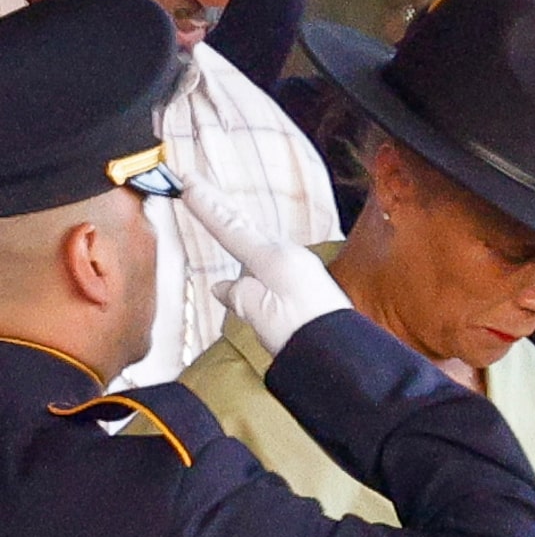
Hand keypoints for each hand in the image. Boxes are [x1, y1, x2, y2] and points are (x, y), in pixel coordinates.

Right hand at [177, 179, 351, 356]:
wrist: (345, 355)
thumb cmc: (303, 333)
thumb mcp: (258, 312)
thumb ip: (238, 293)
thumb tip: (225, 286)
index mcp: (274, 258)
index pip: (231, 227)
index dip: (206, 206)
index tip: (187, 181)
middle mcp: (288, 257)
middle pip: (245, 225)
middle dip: (218, 204)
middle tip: (194, 182)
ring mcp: (299, 270)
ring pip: (258, 241)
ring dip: (235, 224)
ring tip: (216, 207)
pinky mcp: (306, 286)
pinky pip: (269, 259)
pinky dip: (251, 249)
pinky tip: (246, 257)